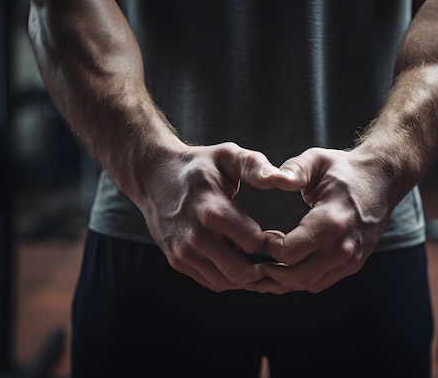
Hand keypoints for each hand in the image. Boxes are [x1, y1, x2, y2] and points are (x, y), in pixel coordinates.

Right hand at [137, 141, 286, 291]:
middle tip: (269, 255)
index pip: (254, 243)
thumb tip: (283, 179)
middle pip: (241, 271)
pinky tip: (235, 260)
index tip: (274, 234)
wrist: (154, 175)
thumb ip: (256, 167)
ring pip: (226, 282)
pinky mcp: (176, 261)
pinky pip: (210, 282)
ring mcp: (183, 252)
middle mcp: (196, 237)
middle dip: (260, 265)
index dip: (269, 240)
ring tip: (253, 258)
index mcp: (212, 211)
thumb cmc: (199, 165)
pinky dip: (227, 277)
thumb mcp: (228, 156)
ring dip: (244, 275)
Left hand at [257, 147, 394, 293]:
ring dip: (285, 281)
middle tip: (256, 260)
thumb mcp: (317, 160)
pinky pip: (321, 283)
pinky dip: (301, 280)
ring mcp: (351, 259)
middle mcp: (343, 246)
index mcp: (331, 221)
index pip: (289, 253)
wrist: (382, 179)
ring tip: (268, 266)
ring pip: (309, 285)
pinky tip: (289, 265)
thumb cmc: (343, 169)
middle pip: (297, 278)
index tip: (262, 236)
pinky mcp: (354, 264)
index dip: (268, 248)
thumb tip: (275, 178)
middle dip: (271, 273)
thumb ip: (294, 169)